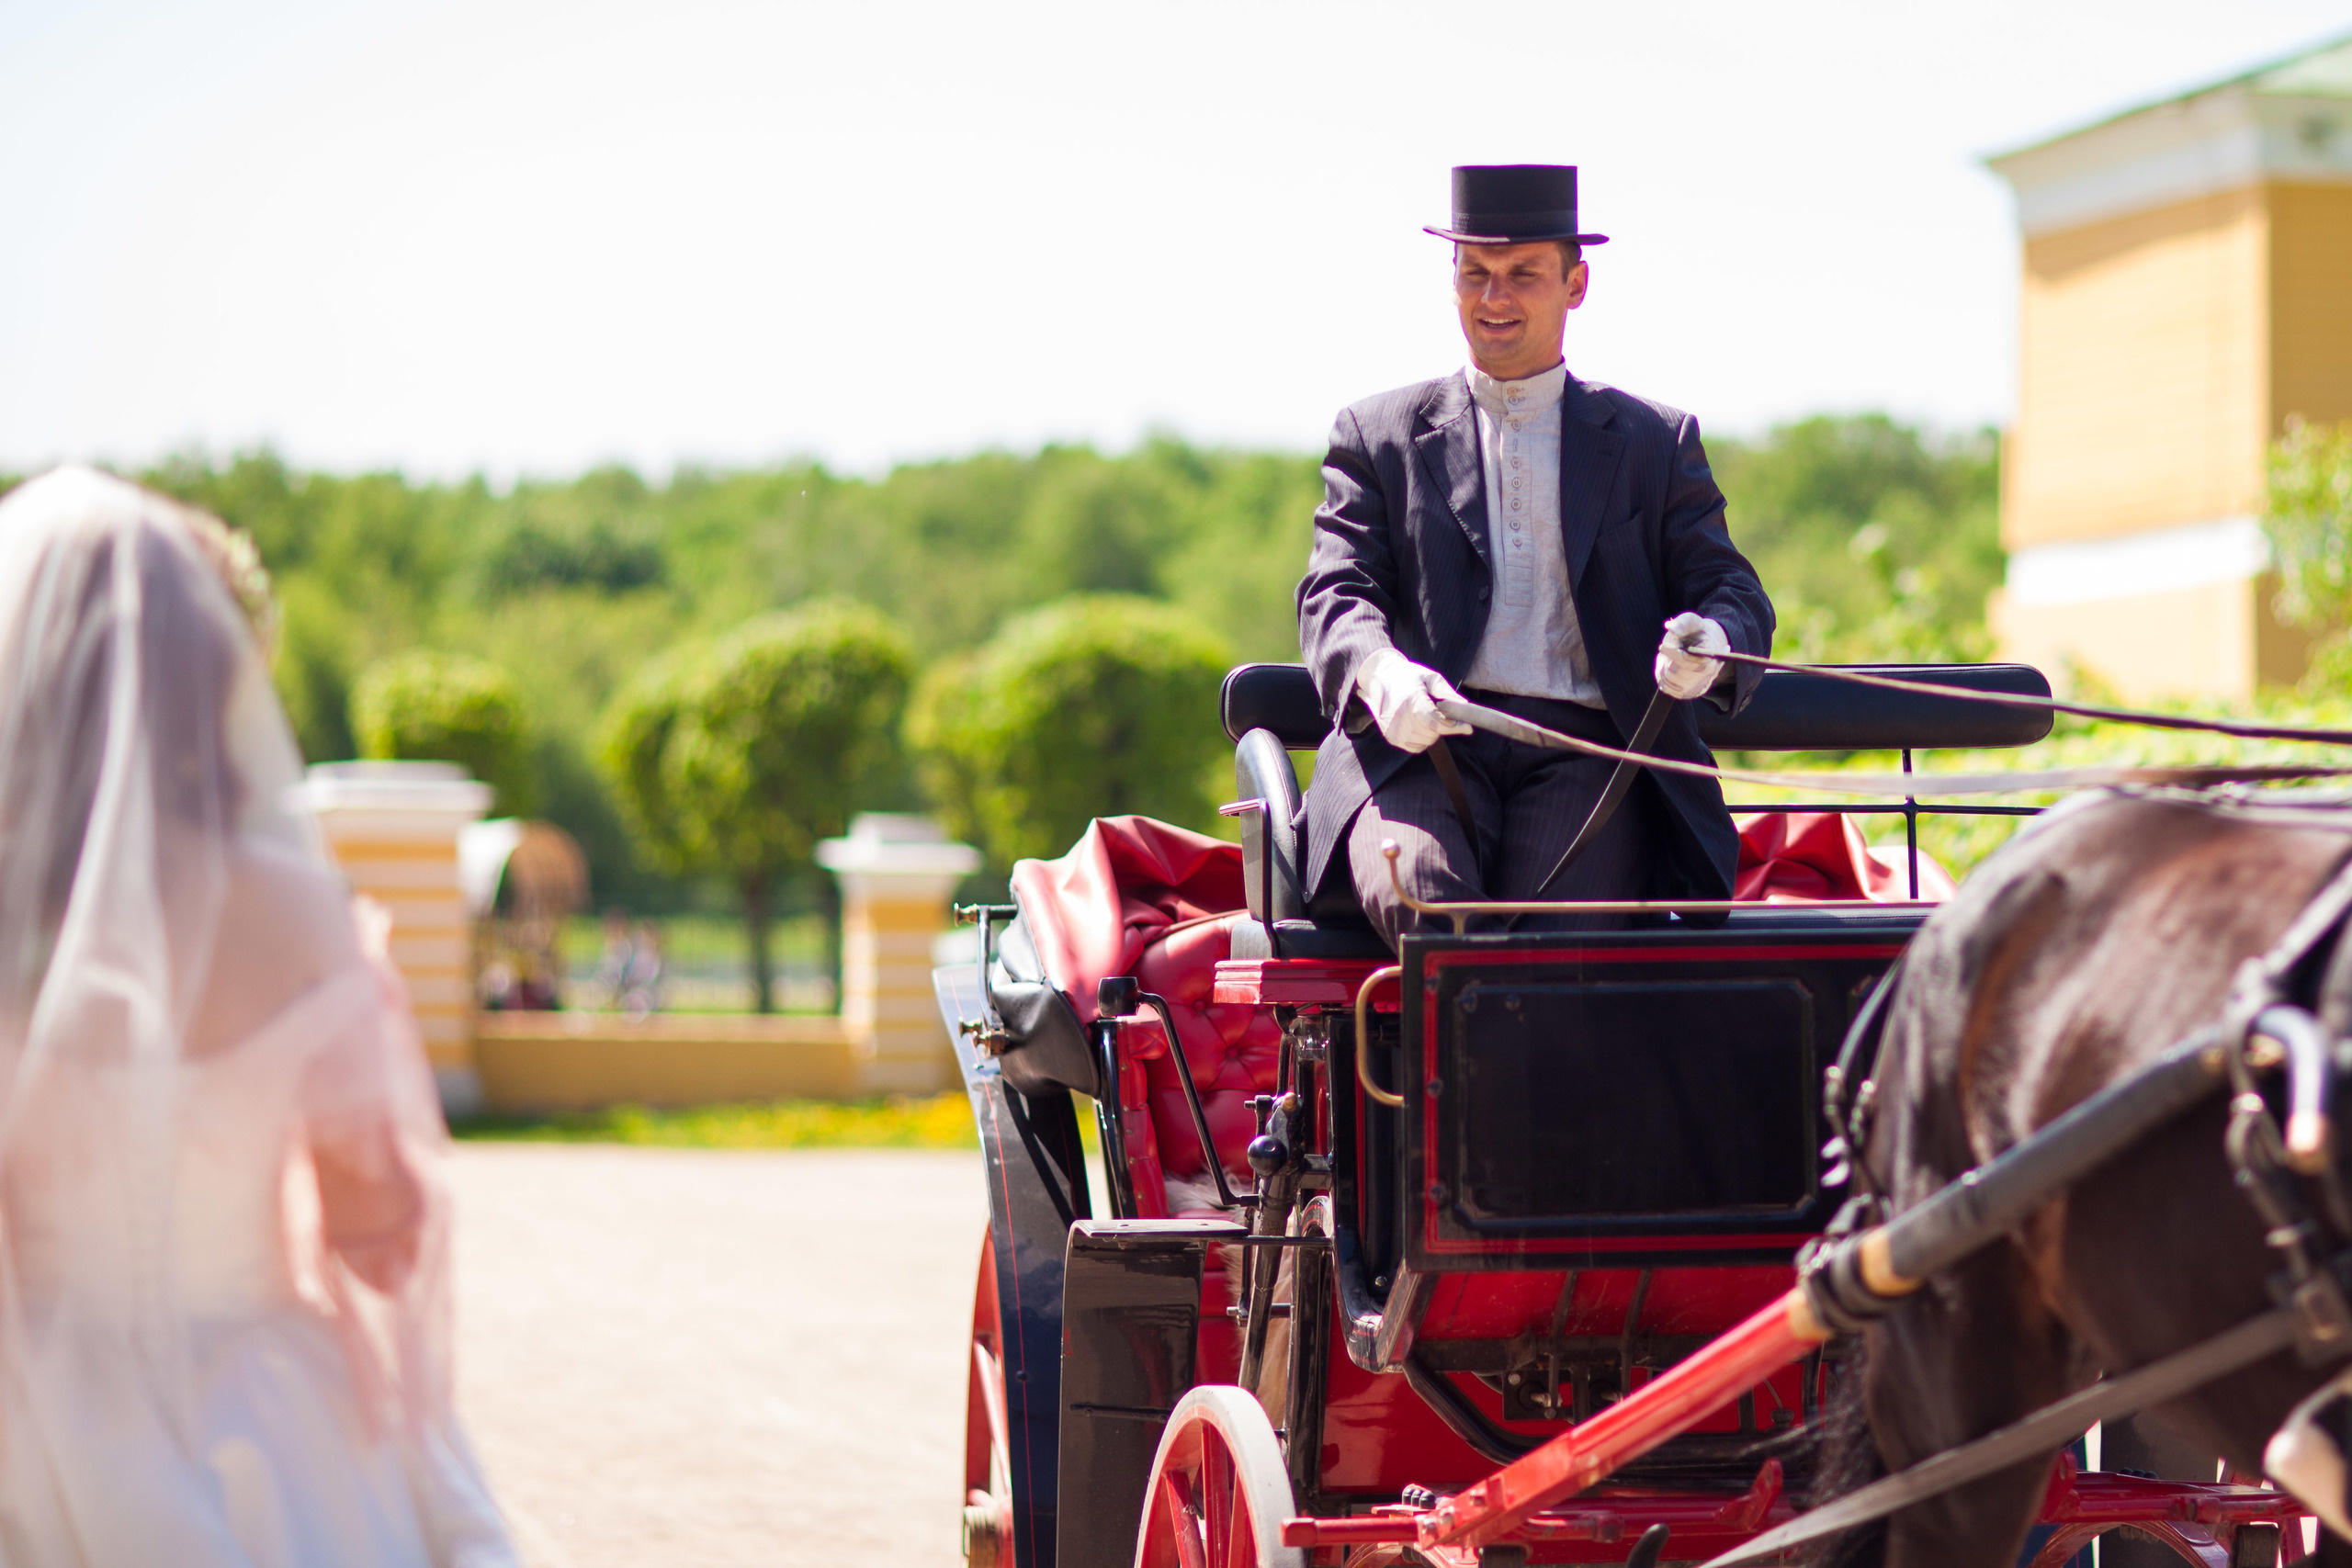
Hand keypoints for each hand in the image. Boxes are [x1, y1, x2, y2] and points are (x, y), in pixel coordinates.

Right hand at [1356, 648, 1472, 753]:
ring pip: (1425, 742)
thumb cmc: (1409, 676)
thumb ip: (1446, 692)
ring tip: (1427, 716)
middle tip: (1440, 714)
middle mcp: (1399, 717)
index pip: (1435, 722)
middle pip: (1432, 734)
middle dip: (1443, 727)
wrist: (1382, 677)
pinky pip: (1416, 747)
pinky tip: (1418, 725)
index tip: (1468, 727)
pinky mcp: (1390, 737)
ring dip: (1432, 733)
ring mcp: (1393, 729)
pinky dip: (1422, 739)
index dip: (1453, 727)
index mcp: (1411, 700)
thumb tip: (1463, 705)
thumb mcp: (1429, 677)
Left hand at [1654, 613, 1729, 699]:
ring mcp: (1698, 686)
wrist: (1703, 647)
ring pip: (1669, 680)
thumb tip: (1670, 627)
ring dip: (1665, 667)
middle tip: (1667, 648)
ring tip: (1671, 658)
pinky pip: (1666, 688)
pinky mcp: (1687, 693)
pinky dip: (1663, 676)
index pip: (1688, 661)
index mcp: (1710, 656)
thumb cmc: (1696, 632)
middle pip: (1677, 673)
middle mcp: (1707, 674)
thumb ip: (1682, 623)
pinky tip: (1670, 667)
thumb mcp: (1691, 622)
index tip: (1663, 646)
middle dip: (1668, 660)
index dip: (1673, 653)